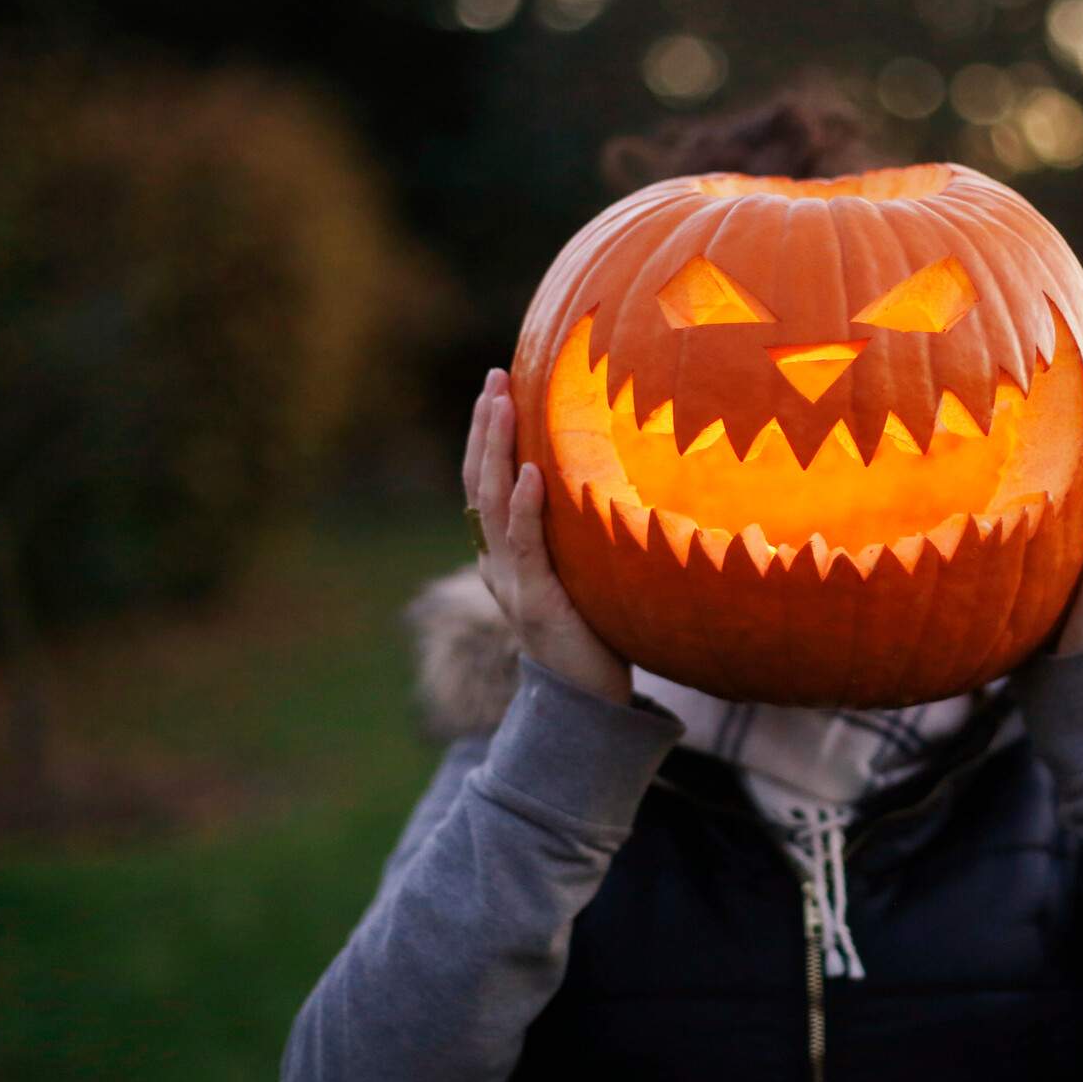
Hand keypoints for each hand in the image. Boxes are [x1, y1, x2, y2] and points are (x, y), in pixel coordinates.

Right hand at [464, 369, 631, 703]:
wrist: (590, 702)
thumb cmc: (595, 632)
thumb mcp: (582, 573)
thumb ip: (576, 534)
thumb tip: (603, 481)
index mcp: (503, 555)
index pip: (485, 483)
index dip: (486, 436)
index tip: (496, 388)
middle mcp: (498, 563)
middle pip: (479, 483)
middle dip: (484, 428)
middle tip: (493, 379)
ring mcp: (511, 582)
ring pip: (492, 504)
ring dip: (496, 450)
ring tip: (501, 404)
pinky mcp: (537, 602)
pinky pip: (526, 546)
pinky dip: (525, 507)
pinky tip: (533, 472)